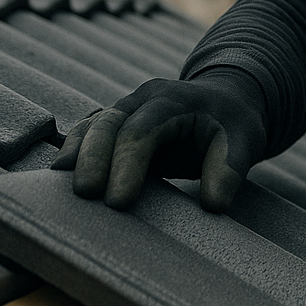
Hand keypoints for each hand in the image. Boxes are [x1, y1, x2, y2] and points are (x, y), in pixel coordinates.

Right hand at [51, 71, 267, 211]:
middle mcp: (145, 100)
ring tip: (60, 183)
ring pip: (94, 124)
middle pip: (110, 122)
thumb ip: (230, 169)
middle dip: (94, 158)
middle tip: (87, 196)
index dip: (128, 164)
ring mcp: (128, 109)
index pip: (144, 130)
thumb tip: (213, 205)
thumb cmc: (233, 124)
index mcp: (175, 100)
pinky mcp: (119, 125)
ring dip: (78, 153)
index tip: (120, 202)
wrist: (226, 102)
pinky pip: (90, 131)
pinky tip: (61, 174)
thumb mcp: (245, 141)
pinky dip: (75, 149)